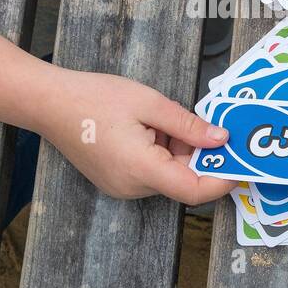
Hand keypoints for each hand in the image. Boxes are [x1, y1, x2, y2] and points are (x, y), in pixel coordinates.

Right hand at [38, 68, 234, 205]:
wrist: (48, 103)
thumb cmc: (94, 97)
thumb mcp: (149, 103)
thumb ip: (189, 125)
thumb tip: (221, 139)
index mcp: (141, 169)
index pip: (194, 190)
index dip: (222, 180)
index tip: (239, 162)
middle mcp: (131, 187)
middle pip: (182, 181)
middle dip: (198, 155)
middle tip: (201, 123)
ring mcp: (121, 187)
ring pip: (167, 176)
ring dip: (178, 152)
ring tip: (163, 119)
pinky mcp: (115, 181)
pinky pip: (150, 173)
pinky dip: (161, 154)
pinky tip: (150, 128)